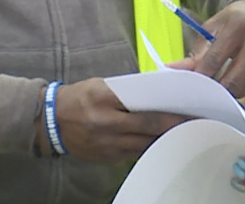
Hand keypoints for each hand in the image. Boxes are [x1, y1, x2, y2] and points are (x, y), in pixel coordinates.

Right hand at [34, 78, 188, 162]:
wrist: (51, 121)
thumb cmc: (80, 97)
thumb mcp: (103, 86)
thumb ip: (130, 90)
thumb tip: (160, 90)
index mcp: (105, 102)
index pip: (145, 111)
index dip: (169, 116)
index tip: (188, 113)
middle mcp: (106, 126)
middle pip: (148, 131)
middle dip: (172, 128)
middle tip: (194, 124)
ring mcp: (106, 146)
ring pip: (143, 145)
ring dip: (163, 140)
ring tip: (181, 133)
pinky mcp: (106, 158)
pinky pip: (133, 154)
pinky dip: (147, 147)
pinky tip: (159, 142)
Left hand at [166, 0, 244, 100]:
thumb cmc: (236, 23)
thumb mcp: (214, 29)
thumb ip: (195, 52)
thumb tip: (171, 71)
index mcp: (240, 24)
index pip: (214, 60)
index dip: (200, 77)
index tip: (191, 87)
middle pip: (232, 82)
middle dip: (216, 89)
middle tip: (208, 89)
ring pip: (244, 90)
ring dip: (233, 89)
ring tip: (232, 74)